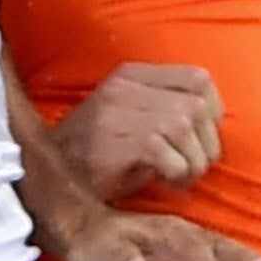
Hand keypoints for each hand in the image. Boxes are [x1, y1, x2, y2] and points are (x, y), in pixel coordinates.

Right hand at [54, 63, 222, 201]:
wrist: (47, 182)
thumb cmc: (95, 158)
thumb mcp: (129, 121)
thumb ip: (164, 111)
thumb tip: (211, 129)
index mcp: (132, 76)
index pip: (198, 78)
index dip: (214, 111)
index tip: (203, 140)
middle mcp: (125, 87)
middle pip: (197, 107)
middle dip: (207, 145)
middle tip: (191, 169)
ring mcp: (117, 111)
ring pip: (185, 127)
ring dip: (193, 163)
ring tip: (178, 179)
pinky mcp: (114, 141)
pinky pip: (168, 154)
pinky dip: (176, 174)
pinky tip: (164, 184)